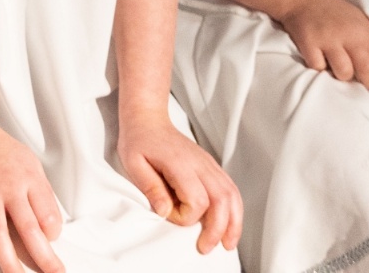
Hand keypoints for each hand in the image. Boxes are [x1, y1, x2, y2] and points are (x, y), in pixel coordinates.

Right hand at [0, 124, 63, 272]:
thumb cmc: (1, 150)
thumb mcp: (30, 164)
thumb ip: (39, 193)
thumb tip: (49, 225)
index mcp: (30, 179)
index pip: (49, 214)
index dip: (53, 232)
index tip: (51, 239)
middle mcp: (9, 188)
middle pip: (29, 230)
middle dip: (44, 258)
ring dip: (9, 262)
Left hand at [117, 111, 240, 254]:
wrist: (148, 120)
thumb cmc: (139, 141)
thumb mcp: (133, 163)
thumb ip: (150, 187)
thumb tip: (164, 211)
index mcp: (181, 163)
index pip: (197, 200)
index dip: (186, 216)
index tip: (170, 215)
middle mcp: (200, 164)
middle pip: (222, 200)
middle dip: (219, 228)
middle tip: (207, 247)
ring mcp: (209, 164)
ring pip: (232, 195)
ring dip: (233, 222)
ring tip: (228, 243)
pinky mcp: (212, 166)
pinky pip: (230, 189)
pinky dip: (235, 209)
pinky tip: (230, 223)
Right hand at [275, 0, 368, 90]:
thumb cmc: (331, 8)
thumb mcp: (359, 17)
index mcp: (363, 30)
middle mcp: (347, 35)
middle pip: (366, 71)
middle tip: (364, 84)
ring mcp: (326, 40)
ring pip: (343, 72)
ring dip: (343, 76)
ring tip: (340, 71)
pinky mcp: (307, 43)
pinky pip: (318, 67)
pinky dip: (320, 68)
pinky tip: (320, 61)